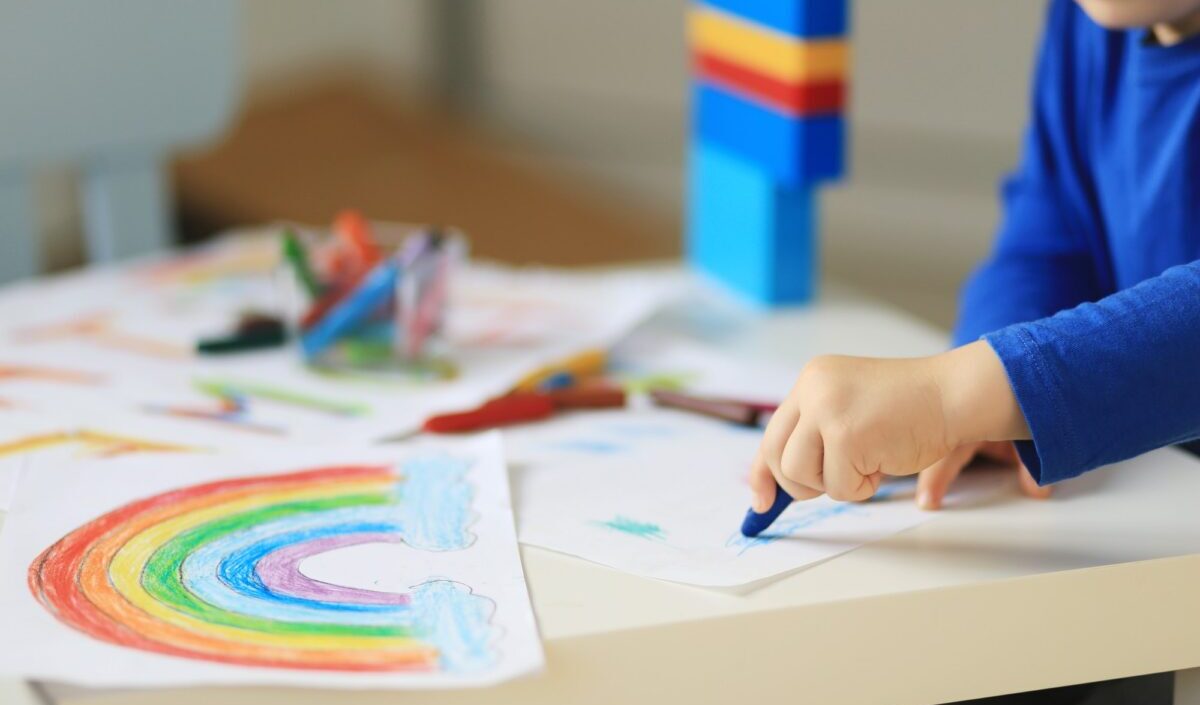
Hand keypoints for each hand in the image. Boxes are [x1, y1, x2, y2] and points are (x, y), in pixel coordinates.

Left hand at [749, 341, 1029, 510]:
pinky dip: (862, 487)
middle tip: (836, 482)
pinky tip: (885, 462)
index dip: (763, 471)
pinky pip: (837, 486)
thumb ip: (817, 434)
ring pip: (802, 475)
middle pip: (777, 457)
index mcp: (812, 379)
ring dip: (838, 484)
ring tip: (870, 462)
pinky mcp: (845, 434)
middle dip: (800, 484)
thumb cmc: (911, 409)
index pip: (772, 432)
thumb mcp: (851, 410)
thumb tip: (780, 483)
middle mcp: (812, 389)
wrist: (953, 394)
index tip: (761, 500)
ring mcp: (826, 409)